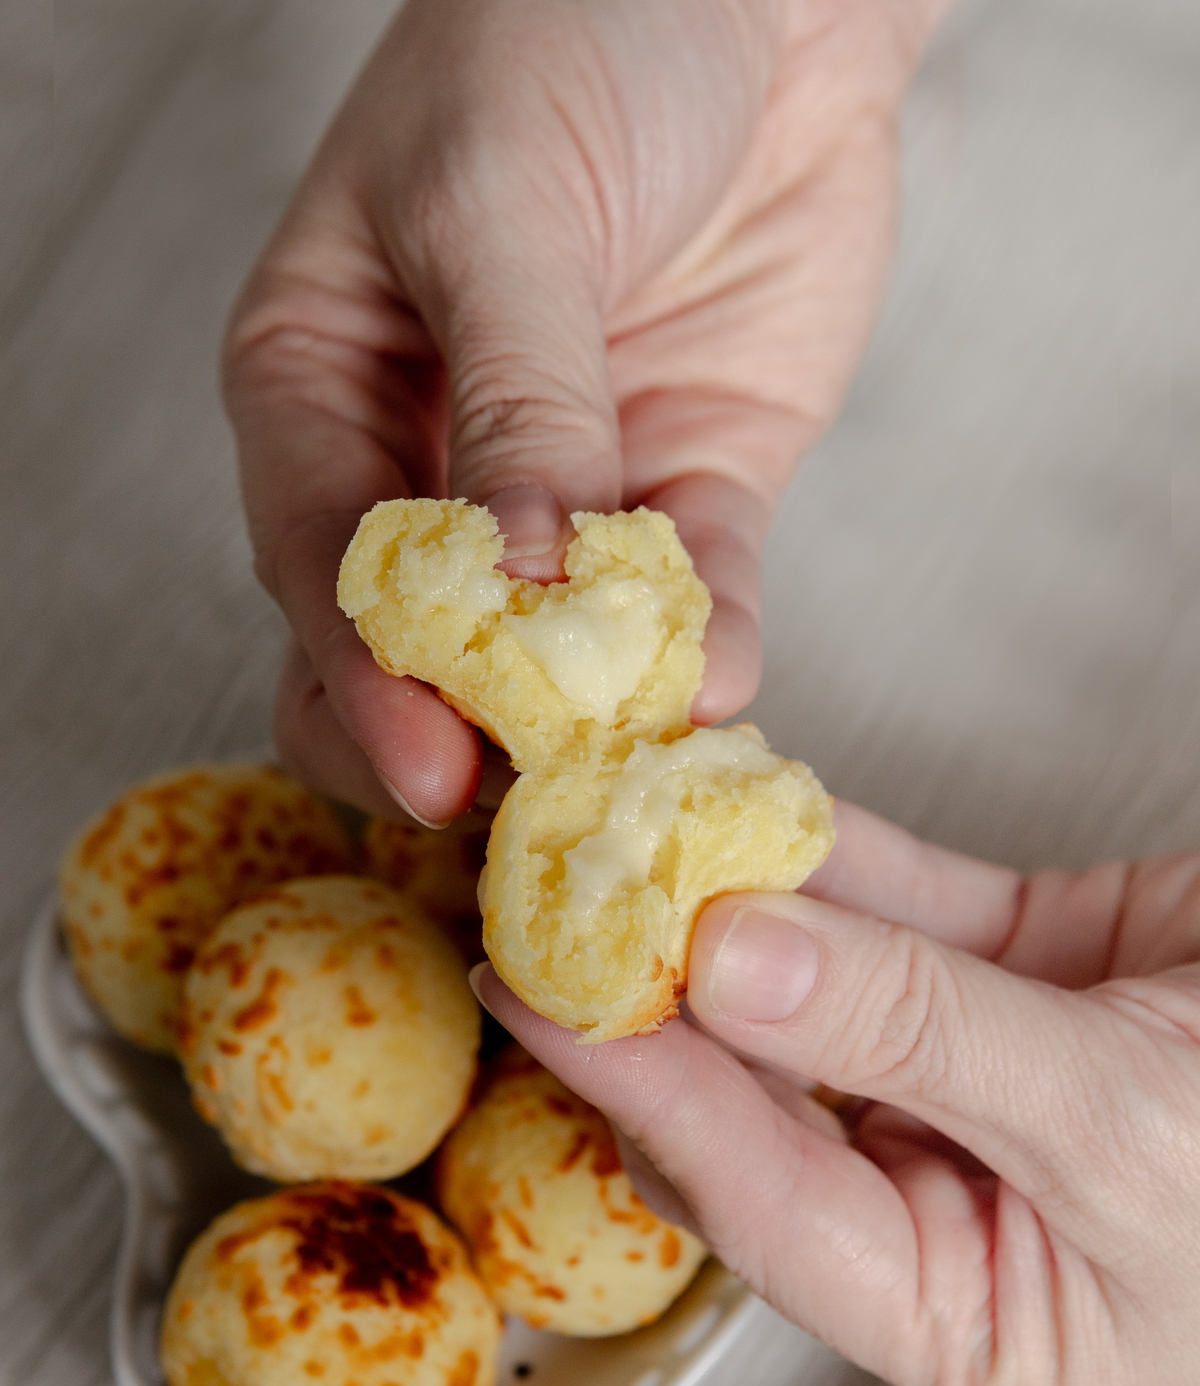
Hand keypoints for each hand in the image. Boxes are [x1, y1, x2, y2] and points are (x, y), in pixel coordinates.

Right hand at [224, 0, 944, 824]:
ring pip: (560, 657)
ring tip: (635, 764)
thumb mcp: (499, 203)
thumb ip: (511, 399)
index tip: (430, 770)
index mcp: (320, 390)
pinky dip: (708, 654)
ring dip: (596, 720)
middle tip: (524, 798)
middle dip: (462, 736)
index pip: (320, 568)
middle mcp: (429, 463)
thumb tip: (515, 584)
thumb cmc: (569, 33)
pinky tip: (720, 685)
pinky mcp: (691, 492)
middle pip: (415, 654)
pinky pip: (696, 602)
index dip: (366, 682)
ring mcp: (566, 493)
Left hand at [477, 799, 1199, 1385]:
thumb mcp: (1125, 1117)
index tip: (533, 981)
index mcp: (963, 1305)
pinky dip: (823, 840)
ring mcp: (964, 1069)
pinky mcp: (1006, 964)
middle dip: (653, 981)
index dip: (636, 1082)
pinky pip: (892, 896)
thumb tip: (726, 964)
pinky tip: (739, 784)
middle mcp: (942, 1192)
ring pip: (811, 976)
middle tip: (541, 881)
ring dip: (722, 891)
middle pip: (758, 1085)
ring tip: (610, 814)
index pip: (755, 1191)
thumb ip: (917, 1036)